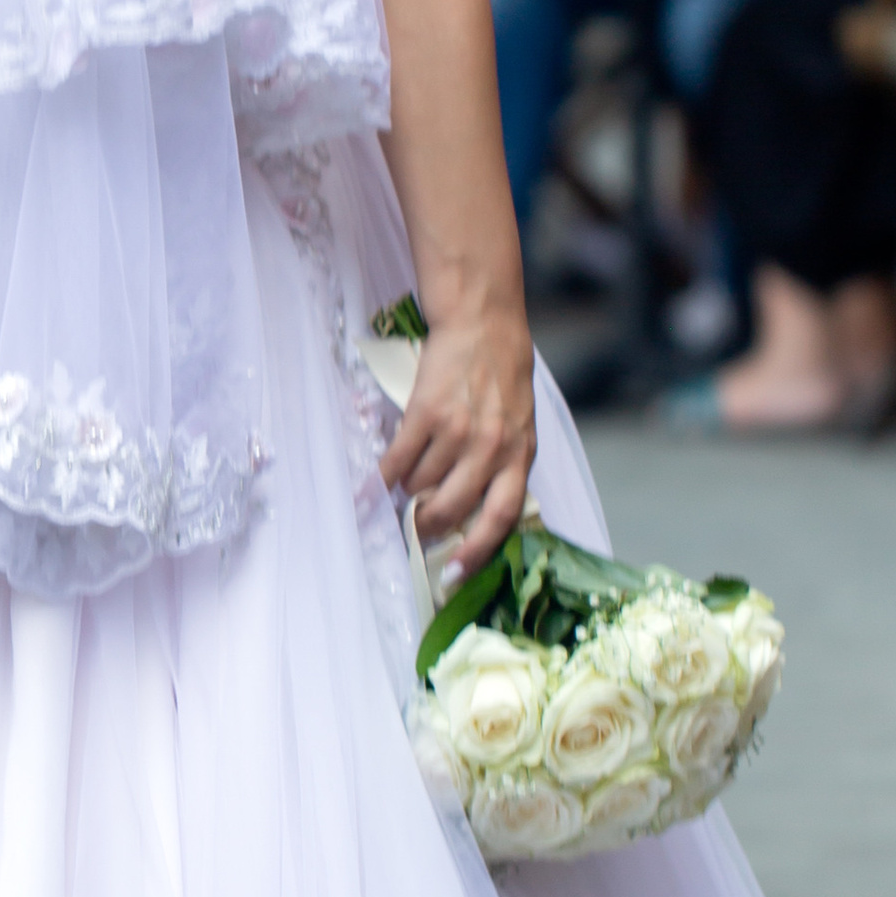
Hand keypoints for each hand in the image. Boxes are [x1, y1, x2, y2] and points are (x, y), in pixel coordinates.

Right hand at [381, 297, 533, 588]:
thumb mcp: (518, 423)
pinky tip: (375, 484)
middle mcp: (492, 447)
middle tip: (418, 527)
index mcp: (520, 454)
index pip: (502, 517)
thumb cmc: (501, 374)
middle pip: (453, 508)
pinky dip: (383, 478)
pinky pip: (398, 461)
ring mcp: (458, 431)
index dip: (478, 551)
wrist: (483, 322)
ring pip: (421, 486)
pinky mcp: (426, 413)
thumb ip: (504, 463)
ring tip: (406, 486)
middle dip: (430, 525)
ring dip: (409, 492)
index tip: (455, 574)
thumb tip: (473, 510)